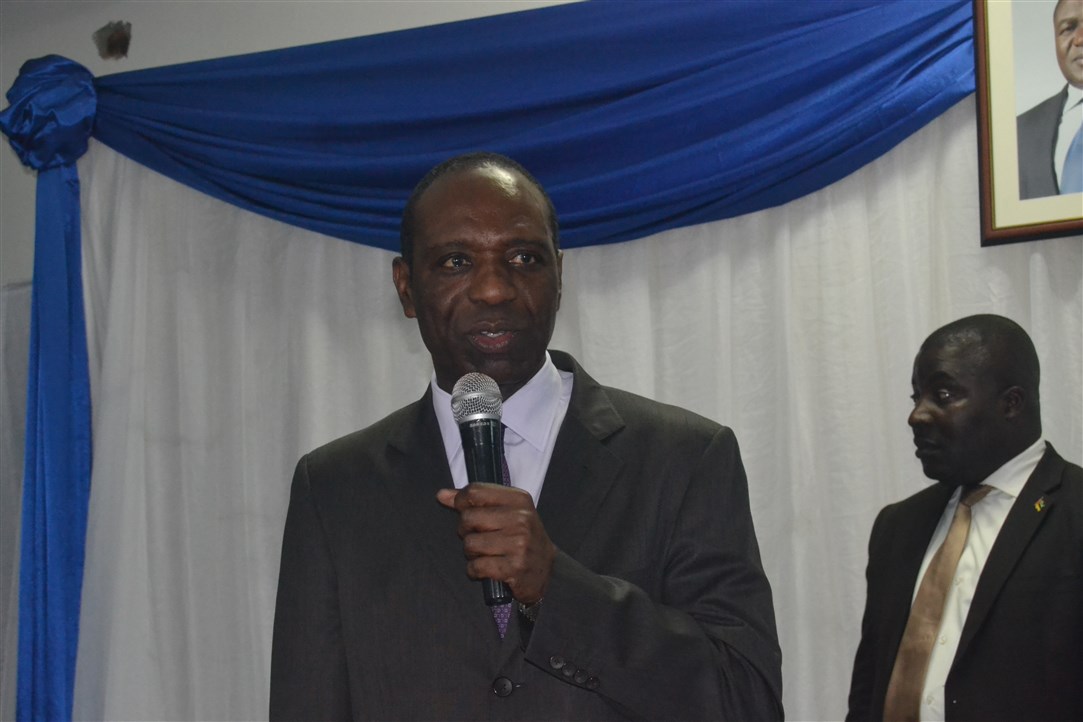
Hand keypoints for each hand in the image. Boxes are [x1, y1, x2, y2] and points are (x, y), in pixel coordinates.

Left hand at [436, 483, 554, 603]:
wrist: (545, 571)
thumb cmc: (521, 538)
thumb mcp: (505, 513)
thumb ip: (474, 502)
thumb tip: (442, 495)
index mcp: (519, 500)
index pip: (475, 492)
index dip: (461, 502)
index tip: (463, 510)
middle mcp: (521, 519)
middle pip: (468, 518)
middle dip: (466, 531)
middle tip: (479, 537)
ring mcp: (519, 543)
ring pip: (470, 544)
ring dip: (472, 553)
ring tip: (486, 554)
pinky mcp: (514, 568)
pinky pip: (476, 566)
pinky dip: (475, 571)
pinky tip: (488, 569)